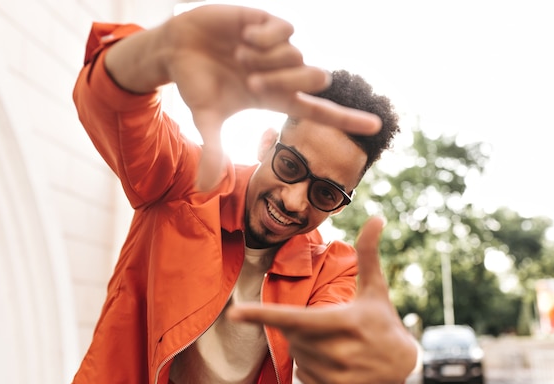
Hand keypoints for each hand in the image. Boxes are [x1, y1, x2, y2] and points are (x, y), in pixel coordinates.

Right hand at [106, 4, 381, 190]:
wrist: (177, 48)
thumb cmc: (195, 84)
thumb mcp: (205, 118)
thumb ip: (213, 150)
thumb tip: (205, 191)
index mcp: (276, 98)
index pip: (320, 111)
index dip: (348, 119)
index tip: (377, 126)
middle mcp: (284, 74)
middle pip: (317, 78)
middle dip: (287, 82)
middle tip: (249, 80)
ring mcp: (279, 48)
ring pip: (298, 55)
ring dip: (265, 61)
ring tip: (238, 56)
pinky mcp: (269, 22)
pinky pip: (286, 30)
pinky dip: (264, 37)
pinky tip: (244, 36)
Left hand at [227, 216, 417, 383]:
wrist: (403, 366)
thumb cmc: (383, 320)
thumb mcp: (376, 289)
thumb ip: (369, 253)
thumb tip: (376, 216)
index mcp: (346, 322)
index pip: (296, 319)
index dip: (263, 315)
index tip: (235, 313)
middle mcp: (341, 352)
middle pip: (293, 337)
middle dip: (301, 329)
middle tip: (328, 326)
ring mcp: (340, 378)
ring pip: (298, 357)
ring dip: (306, 348)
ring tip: (335, 344)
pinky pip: (304, 378)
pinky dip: (312, 368)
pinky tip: (335, 363)